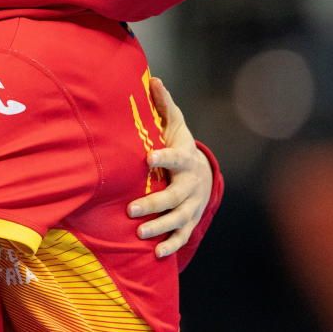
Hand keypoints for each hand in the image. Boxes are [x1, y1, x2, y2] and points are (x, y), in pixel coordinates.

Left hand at [127, 77, 211, 257]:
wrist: (201, 173)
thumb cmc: (178, 145)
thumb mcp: (173, 124)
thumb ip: (163, 104)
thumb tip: (153, 78)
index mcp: (185, 158)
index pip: (176, 158)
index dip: (164, 157)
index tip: (148, 157)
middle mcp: (190, 184)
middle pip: (174, 196)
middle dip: (154, 203)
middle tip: (132, 210)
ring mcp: (191, 205)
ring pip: (178, 219)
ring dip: (160, 227)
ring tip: (140, 233)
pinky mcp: (190, 221)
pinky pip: (183, 235)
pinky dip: (172, 245)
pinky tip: (157, 253)